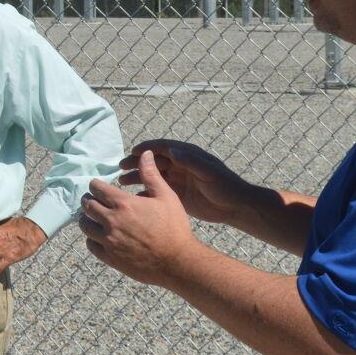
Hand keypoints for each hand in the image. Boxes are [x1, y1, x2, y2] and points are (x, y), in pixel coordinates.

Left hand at [79, 151, 198, 285]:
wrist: (178, 262)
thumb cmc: (174, 228)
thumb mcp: (166, 196)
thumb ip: (151, 175)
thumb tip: (145, 154)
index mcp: (124, 204)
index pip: (97, 189)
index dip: (95, 185)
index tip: (97, 186)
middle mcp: (112, 221)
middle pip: (87, 206)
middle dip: (88, 200)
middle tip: (93, 200)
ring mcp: (109, 241)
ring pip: (85, 226)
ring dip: (87, 219)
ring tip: (93, 217)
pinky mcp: (110, 257)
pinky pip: (91, 245)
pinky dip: (91, 239)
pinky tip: (98, 236)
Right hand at [118, 139, 251, 225]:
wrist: (234, 206)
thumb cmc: (224, 185)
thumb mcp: (209, 172)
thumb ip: (191, 161)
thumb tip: (171, 150)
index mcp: (186, 156)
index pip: (162, 148)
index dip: (147, 148)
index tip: (132, 151)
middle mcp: (179, 165)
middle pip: (153, 161)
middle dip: (136, 163)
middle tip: (120, 167)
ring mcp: (176, 180)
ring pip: (152, 175)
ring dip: (137, 177)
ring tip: (122, 182)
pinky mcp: (176, 194)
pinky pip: (156, 191)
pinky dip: (145, 192)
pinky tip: (134, 197)